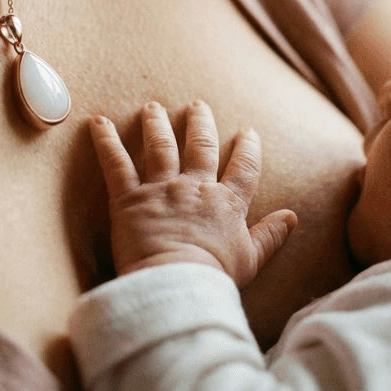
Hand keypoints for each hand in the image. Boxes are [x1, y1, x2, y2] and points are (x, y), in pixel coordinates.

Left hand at [89, 100, 297, 285]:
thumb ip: (270, 235)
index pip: (243, 167)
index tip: (247, 132)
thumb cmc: (213, 278)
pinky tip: (98, 122)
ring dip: (157, 123)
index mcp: (226, 202)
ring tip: (153, 107)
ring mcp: (161, 189)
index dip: (247, 147)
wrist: (175, 284)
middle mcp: (195, 187)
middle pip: (200, 146)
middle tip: (197, 106)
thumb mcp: (250, 259)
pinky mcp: (129, 198)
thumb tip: (292, 217)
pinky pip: (115, 163)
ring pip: (160, 145)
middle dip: (200, 123)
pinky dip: (105, 140)